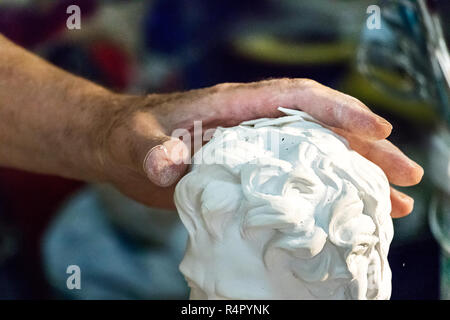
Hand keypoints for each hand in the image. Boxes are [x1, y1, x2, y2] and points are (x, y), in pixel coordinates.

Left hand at [100, 79, 422, 216]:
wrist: (121, 147)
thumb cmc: (131, 136)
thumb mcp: (138, 143)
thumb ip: (156, 152)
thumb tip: (169, 165)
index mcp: (235, 107)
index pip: (297, 99)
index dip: (339, 111)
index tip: (378, 130)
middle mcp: (254, 124)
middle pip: (322, 129)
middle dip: (367, 148)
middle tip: (408, 175)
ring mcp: (256, 148)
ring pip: (318, 155)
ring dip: (357, 175)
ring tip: (396, 202)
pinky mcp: (251, 171)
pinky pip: (298, 178)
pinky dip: (326, 192)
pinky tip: (349, 212)